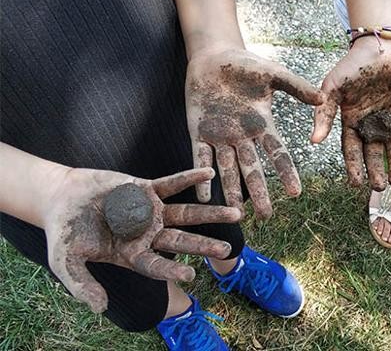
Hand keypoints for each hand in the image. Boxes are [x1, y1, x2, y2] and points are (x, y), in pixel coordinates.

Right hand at [42, 167, 241, 312]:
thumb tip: (99, 309)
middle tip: (226, 250)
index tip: (190, 276)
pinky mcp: (147, 188)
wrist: (60, 197)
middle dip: (203, 246)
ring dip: (211, 214)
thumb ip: (82, 285)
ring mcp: (151, 211)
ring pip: (187, 213)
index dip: (171, 271)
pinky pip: (174, 183)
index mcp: (131, 254)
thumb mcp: (66, 261)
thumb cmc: (63, 232)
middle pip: (181, 241)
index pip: (156, 265)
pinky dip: (190, 178)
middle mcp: (148, 234)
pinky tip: (209, 174)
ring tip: (237, 214)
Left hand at [186, 49, 322, 218]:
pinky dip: (201, 176)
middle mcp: (243, 136)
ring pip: (227, 169)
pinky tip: (203, 196)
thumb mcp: (273, 73)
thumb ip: (296, 86)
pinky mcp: (199, 132)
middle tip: (266, 216)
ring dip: (231, 191)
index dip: (286, 173)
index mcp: (263, 124)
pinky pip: (200, 158)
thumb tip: (323, 99)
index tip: (296, 193)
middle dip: (259, 192)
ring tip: (234, 214)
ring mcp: (220, 136)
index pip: (278, 153)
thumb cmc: (245, 64)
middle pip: (253, 169)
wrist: (213, 57)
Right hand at [311, 36, 390, 189]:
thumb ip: (324, 113)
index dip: (354, 167)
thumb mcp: (333, 88)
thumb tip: (313, 141)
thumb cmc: (353, 64)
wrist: (380, 44)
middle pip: (374, 154)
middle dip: (376, 172)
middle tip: (380, 188)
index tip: (355, 184)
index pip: (352, 150)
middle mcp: (372, 123)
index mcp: (352, 120)